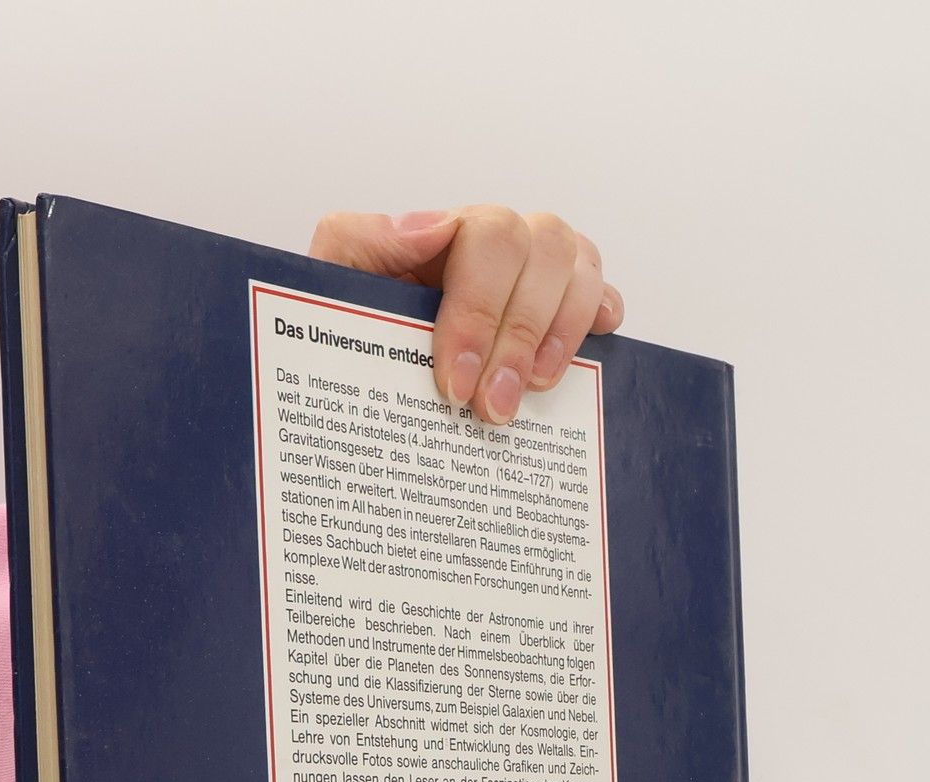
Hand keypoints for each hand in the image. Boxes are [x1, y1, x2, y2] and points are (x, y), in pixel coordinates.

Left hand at [309, 207, 624, 425]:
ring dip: (560, 333)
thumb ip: (358, 241)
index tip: (454, 383)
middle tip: (491, 408)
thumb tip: (432, 226)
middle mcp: (498, 243)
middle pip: (543, 247)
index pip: (487, 238)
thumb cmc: (343, 327)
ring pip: (579, 264)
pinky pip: (599, 292)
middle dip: (519, 335)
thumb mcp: (329, 282)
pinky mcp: (559, 308)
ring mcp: (533, 272)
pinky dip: (599, 315)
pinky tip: (589, 348)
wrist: (353, 380)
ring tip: (531, 394)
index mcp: (447, 233)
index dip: (479, 310)